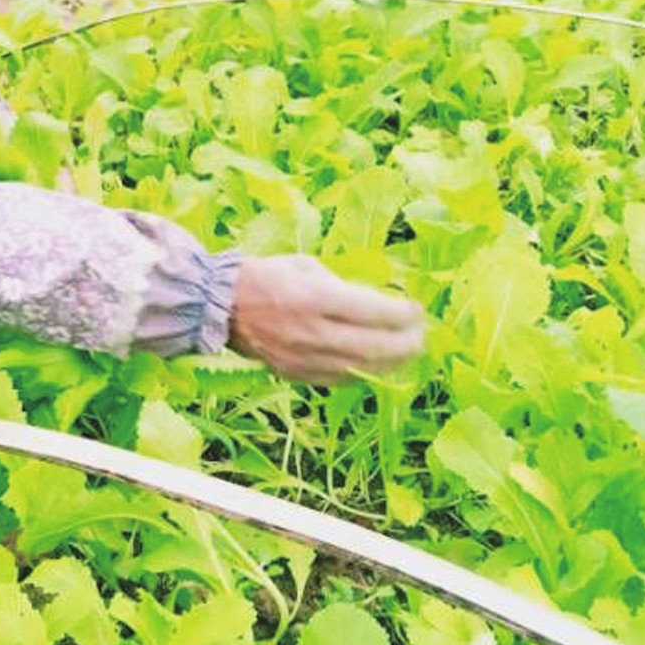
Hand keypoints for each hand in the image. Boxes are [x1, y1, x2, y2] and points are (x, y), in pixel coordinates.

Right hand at [229, 255, 424, 383]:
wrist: (222, 306)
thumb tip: (378, 301)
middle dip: (406, 343)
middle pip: (374, 346)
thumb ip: (342, 285)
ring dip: (391, 363)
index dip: (402, 313)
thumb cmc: (267, 276)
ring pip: (362, 368)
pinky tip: (377, 364)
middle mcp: (312, 332)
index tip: (416, 309)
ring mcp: (304, 358)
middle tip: (421, 335)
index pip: (373, 312)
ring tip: (408, 353)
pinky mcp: (297, 375)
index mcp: (314, 298)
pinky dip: (364, 372)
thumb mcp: (306, 266)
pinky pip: (341, 379)